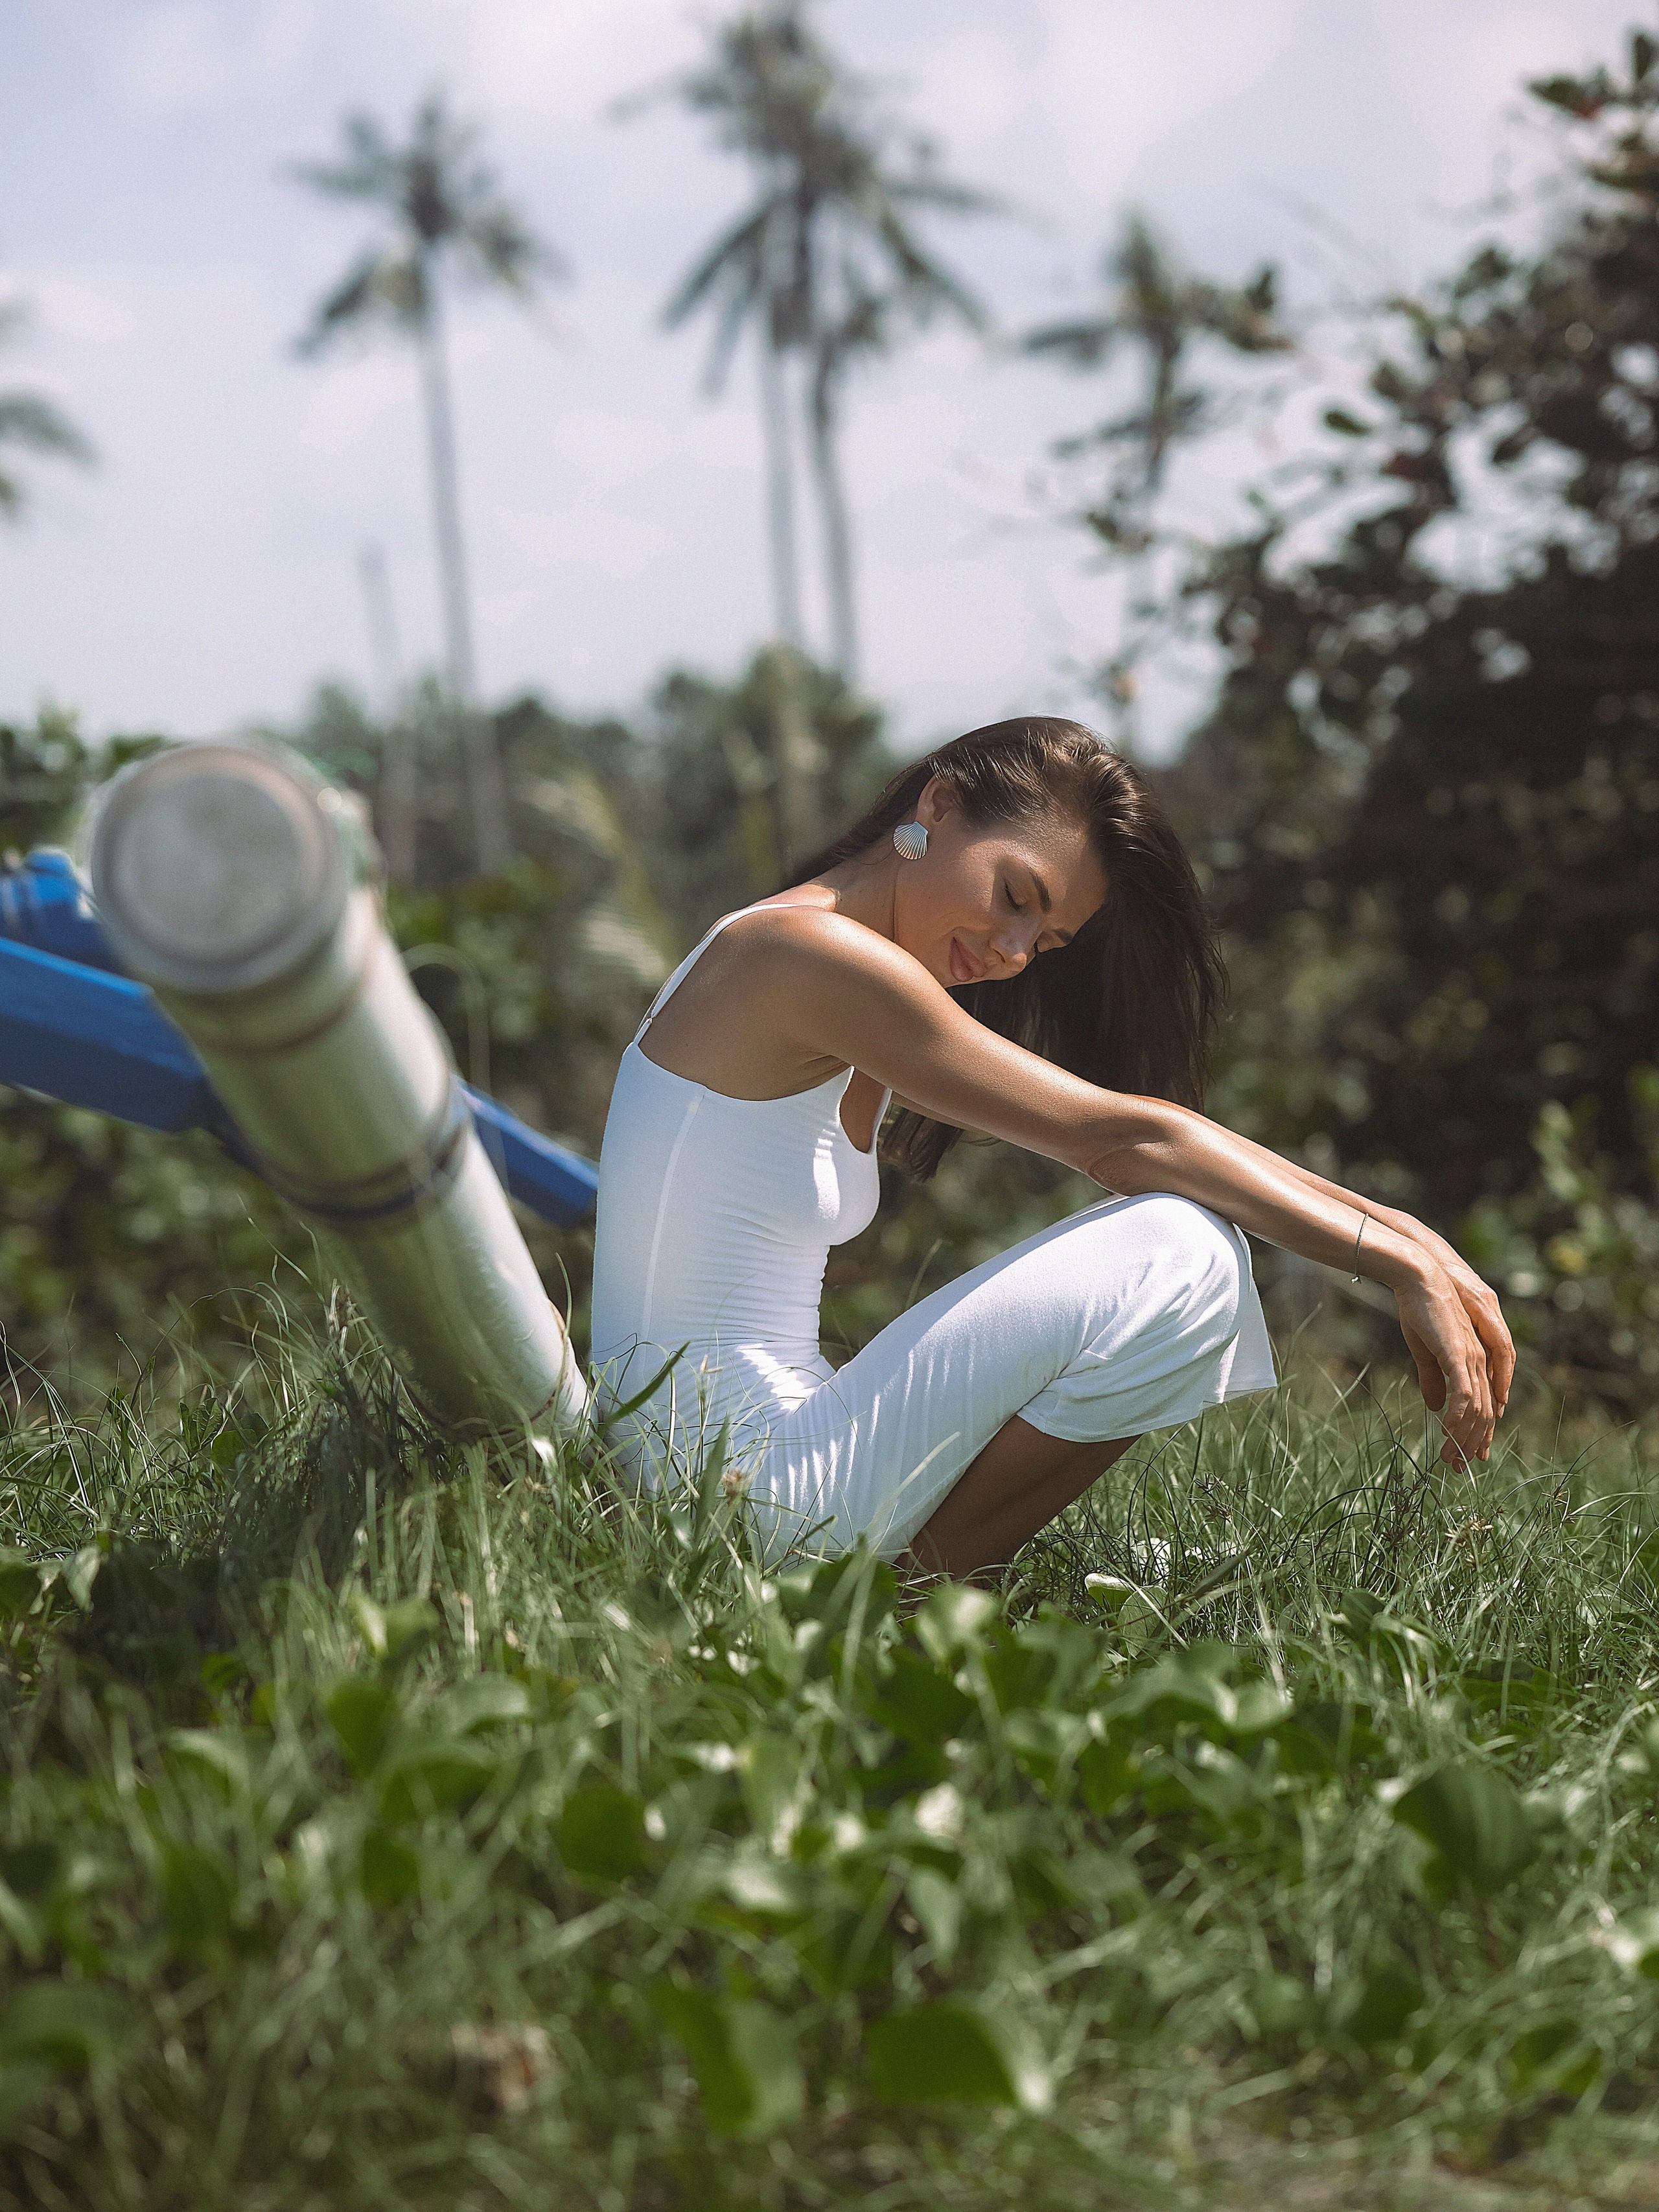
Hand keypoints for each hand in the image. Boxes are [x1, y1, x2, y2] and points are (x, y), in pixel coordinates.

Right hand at [1392, 1261, 1499, 1467]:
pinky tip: (1447, 1434)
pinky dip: (1458, 1418)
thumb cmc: (1419, 1311)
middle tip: (1458, 1467)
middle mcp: (1479, 1362)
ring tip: (1449, 1458)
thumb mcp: (1424, 1351)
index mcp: (1473, 1361)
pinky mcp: (1460, 1355)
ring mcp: (1472, 1359)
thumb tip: (1434, 1407)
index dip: (1475, 1432)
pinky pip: (1464, 1396)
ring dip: (1462, 1438)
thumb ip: (1432, 1380)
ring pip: (1476, 1410)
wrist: (1418, 1279)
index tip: (1464, 1455)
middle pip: (1484, 1414)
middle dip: (1471, 1443)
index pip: (1481, 1405)